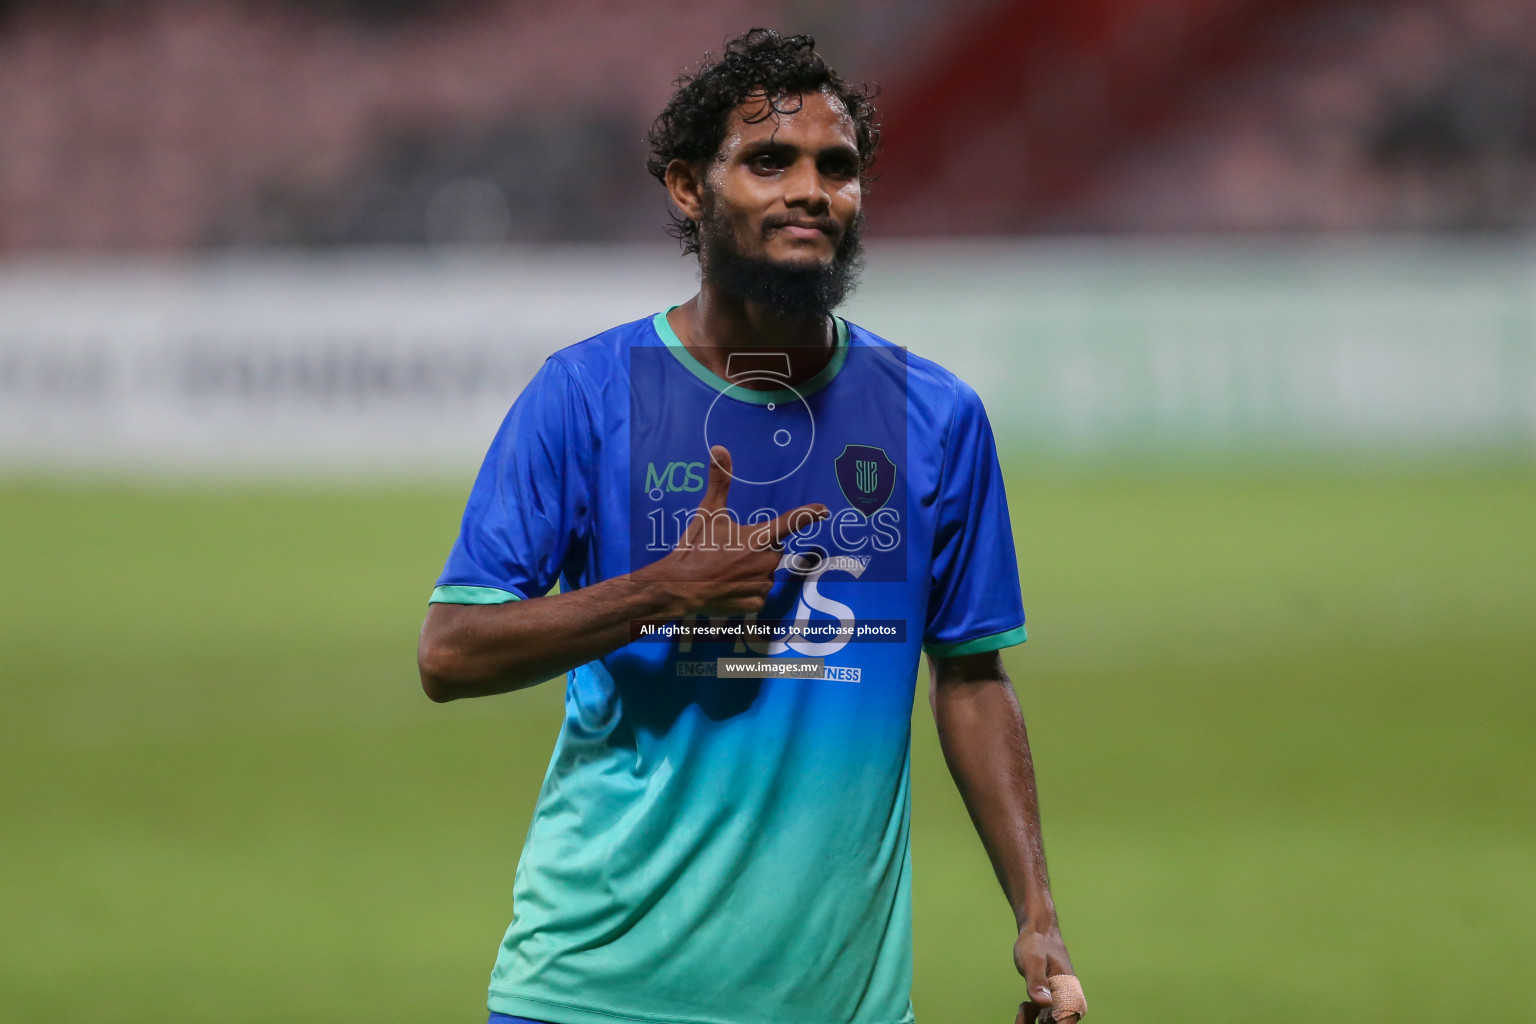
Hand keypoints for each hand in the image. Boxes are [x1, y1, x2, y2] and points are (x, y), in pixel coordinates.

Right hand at [630, 445, 827, 617]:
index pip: (791, 522)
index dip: (808, 514)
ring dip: (751, 569)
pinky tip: (727, 586)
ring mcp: (763, 585)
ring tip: (724, 570)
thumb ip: (719, 481)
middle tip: (729, 551)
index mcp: (758, 537)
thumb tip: (719, 448)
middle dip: (756, 548)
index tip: (824, 510)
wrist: (677, 587)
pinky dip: (745, 589)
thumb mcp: (707, 513)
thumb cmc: (694, 549)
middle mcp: (766, 562)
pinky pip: (758, 592)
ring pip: (765, 572)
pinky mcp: (756, 604)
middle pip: (772, 549)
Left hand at [1013, 923, 1078, 1023]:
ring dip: (1033, 1022)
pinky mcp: (1050, 1001)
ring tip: (1024, 1005)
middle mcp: (1068, 1001)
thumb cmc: (1036, 944)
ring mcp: (1059, 1002)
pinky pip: (1044, 1019)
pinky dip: (1032, 1018)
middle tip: (1025, 1007)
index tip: (1038, 1016)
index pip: (1066, 1021)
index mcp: (1070, 993)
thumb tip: (1043, 1002)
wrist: (1038, 932)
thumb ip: (1037, 981)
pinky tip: (1024, 1006)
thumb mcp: (1033, 961)